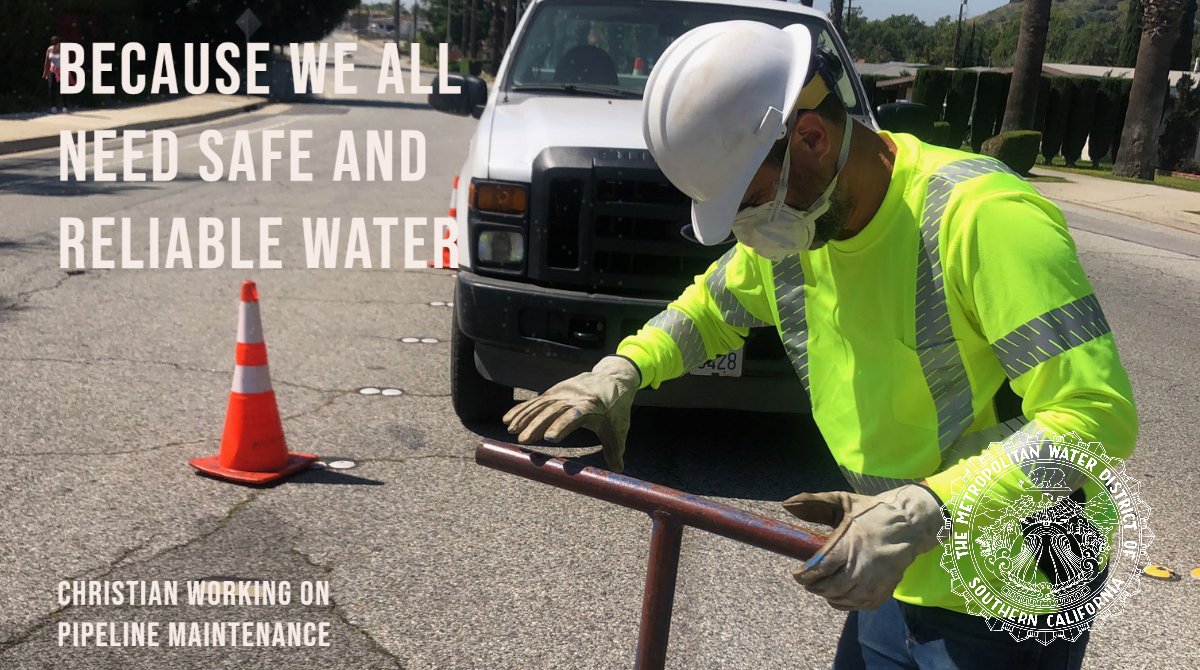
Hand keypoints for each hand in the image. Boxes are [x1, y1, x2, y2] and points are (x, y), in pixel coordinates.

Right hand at [502, 356, 639, 471]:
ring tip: (511, 431)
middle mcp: (573, 397)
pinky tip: (508, 419)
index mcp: (591, 406)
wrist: (612, 378)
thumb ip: (614, 448)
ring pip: (541, 405)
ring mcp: (562, 392)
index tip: (549, 438)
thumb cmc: (615, 407)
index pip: (573, 416)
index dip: (561, 425)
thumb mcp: (617, 427)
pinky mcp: (554, 391)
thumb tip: (618, 470)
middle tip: (523, 440)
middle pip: (552, 411)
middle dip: (536, 425)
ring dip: (525, 417)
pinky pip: (536, 401)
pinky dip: (522, 410)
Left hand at [783, 484, 944, 610]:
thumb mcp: (842, 501)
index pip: (817, 570)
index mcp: (847, 547)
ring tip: (822, 585)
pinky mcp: (882, 593)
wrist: (910, 525)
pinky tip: (839, 593)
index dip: (802, 575)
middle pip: (826, 588)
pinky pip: (856, 606)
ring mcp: (872, 584)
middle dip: (813, 585)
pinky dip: (844, 602)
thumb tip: (785, 504)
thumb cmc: (873, 512)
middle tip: (808, 579)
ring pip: (840, 599)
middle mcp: (859, 569)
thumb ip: (813, 502)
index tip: (797, 572)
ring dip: (826, 594)